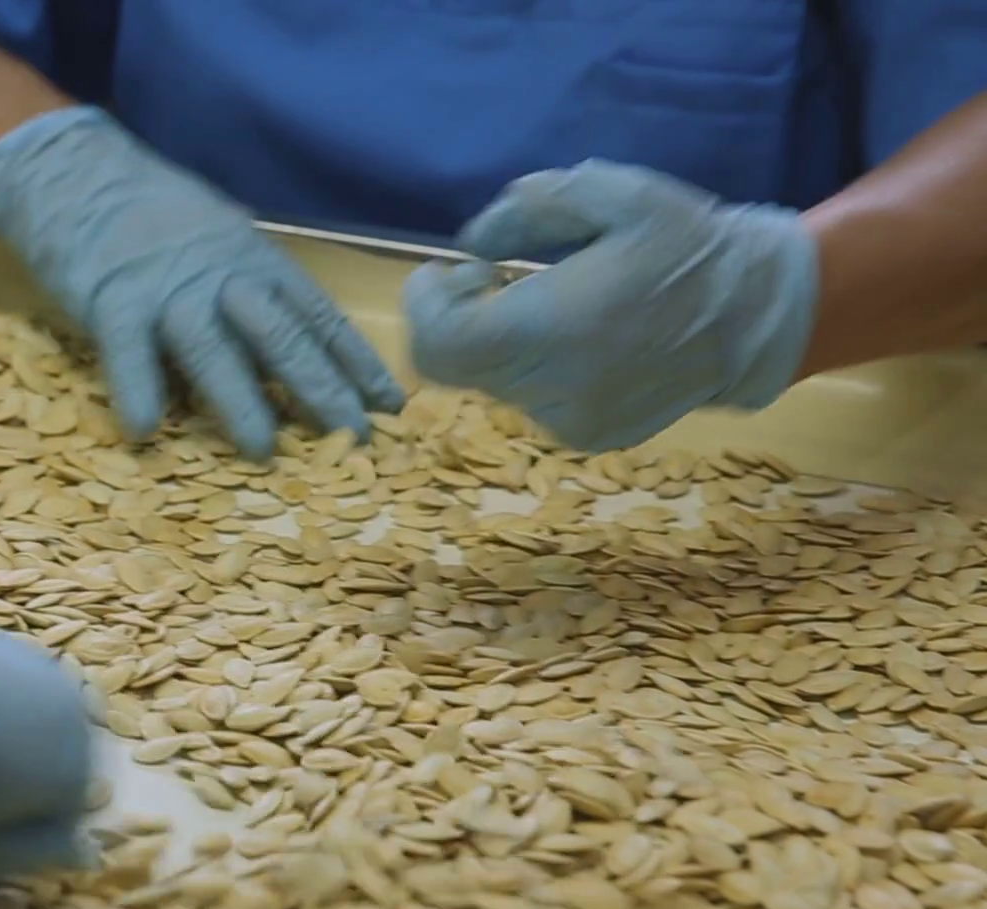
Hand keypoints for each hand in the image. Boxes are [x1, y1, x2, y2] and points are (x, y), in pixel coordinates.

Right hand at [0, 106, 405, 458]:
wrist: (76, 170)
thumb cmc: (154, 216)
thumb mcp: (221, 242)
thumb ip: (254, 292)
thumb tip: (298, 353)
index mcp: (256, 261)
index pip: (318, 316)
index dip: (356, 362)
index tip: (391, 406)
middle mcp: (223, 275)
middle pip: (281, 336)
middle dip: (321, 389)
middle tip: (353, 439)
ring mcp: (167, 288)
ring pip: (212, 347)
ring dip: (240, 400)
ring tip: (263, 450)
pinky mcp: (111, 299)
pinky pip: (127, 350)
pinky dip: (137, 387)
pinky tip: (146, 429)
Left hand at [403, 160, 818, 451]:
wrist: (761, 315)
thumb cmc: (685, 244)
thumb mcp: (611, 193)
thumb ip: (528, 208)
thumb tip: (471, 244)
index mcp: (551, 329)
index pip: (437, 342)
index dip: (427, 304)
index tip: (460, 271)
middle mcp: (551, 388)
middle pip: (453, 368)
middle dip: (456, 319)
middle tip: (491, 282)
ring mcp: (570, 421)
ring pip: (493, 384)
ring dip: (501, 343)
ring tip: (553, 305)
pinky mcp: (590, 437)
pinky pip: (533, 402)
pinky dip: (538, 369)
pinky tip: (584, 338)